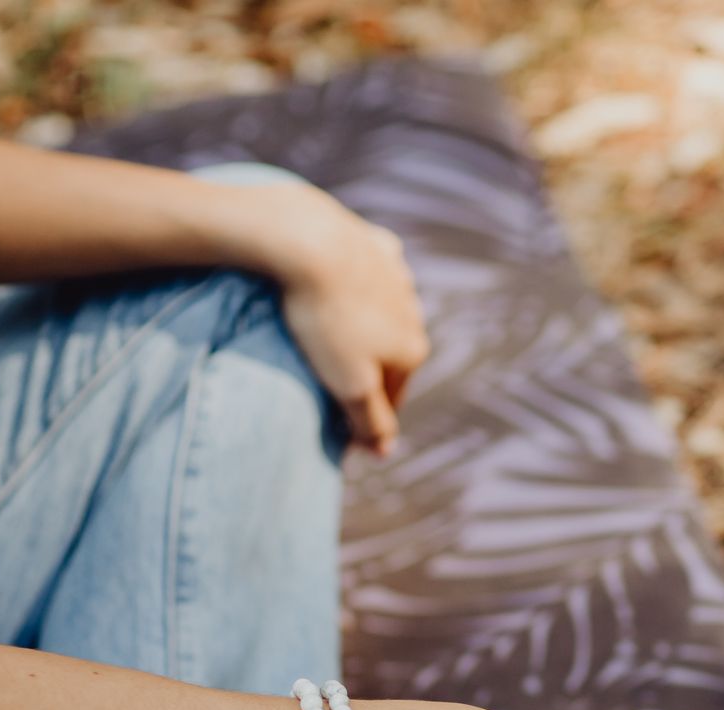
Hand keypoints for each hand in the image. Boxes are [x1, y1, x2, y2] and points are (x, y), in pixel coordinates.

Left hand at [223, 185, 428, 456]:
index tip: (333, 425)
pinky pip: (369, 271)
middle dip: (364, 369)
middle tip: (322, 376)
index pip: (391, 398)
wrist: (309, 242)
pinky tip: (330, 283)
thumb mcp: (348, 385)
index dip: (363, 415)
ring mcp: (398, 277)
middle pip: (388, 355)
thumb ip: (371, 422)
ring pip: (381, 312)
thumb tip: (386, 453)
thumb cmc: (325, 321)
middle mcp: (415, 314)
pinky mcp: (376, 244)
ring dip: (361, 325)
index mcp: (412, 351)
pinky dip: (354, 283)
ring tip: (322, 329)